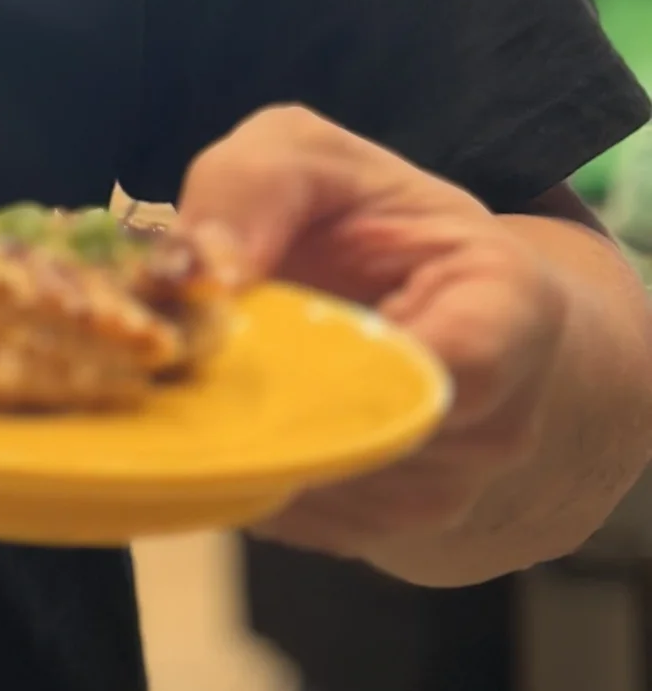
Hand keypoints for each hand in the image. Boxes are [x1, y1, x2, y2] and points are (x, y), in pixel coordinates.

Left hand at [179, 104, 571, 560]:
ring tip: (198, 365)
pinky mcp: (373, 532)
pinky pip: (289, 515)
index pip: (447, 364)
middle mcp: (495, 424)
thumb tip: (198, 271)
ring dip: (237, 432)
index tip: (243, 315)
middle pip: (364, 437)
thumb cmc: (366, 218)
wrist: (412, 300)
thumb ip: (254, 187)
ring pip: (315, 485)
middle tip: (181, 342)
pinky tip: (215, 408)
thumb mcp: (310, 158)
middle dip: (257, 388)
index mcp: (509, 312)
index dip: (332, 349)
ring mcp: (441, 494)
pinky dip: (235, 465)